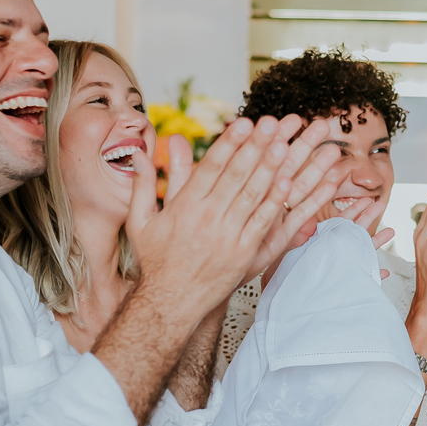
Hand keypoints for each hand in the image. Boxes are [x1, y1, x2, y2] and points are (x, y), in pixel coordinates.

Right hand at [123, 114, 341, 317]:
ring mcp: (226, 236)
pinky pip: (261, 223)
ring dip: (270, 168)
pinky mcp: (243, 254)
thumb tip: (138, 153)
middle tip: (272, 123)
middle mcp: (206, 218)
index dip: (229, 143)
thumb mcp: (139, 221)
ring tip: (285, 144)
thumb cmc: (155, 262)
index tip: (243, 122)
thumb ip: (142, 185)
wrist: (169, 303)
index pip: (210, 167)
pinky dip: (274, 203)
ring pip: (251, 195)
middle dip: (255, 146)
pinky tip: (288, 184)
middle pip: (235, 175)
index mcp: (184, 207)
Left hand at [256, 190, 393, 287]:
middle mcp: (329, 255)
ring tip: (391, 231)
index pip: (337, 223)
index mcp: (316, 244)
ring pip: (360, 254)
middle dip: (368, 218)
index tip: (366, 198)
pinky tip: (384, 272)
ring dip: (376, 242)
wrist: (281, 309)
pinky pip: (359, 280)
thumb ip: (297, 238)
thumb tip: (311, 220)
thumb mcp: (284, 254)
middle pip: (352, 233)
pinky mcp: (342, 287)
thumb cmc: (277, 284)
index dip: (352, 211)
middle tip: (381, 203)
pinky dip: (372, 276)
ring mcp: (337, 270)